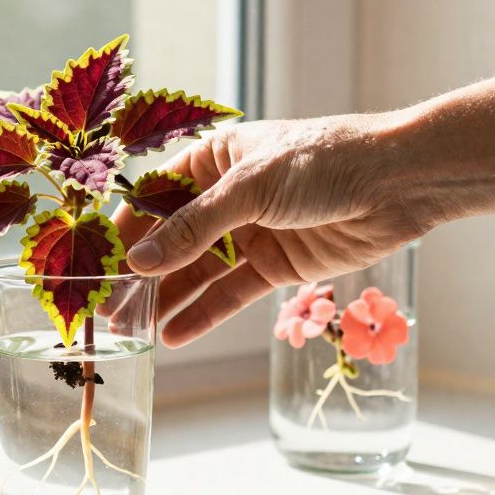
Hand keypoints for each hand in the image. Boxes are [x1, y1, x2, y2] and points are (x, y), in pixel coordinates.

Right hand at [114, 112, 431, 347]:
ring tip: (133, 330)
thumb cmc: (323, 160)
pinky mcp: (276, 266)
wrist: (400, 183)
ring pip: (197, 272)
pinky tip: (175, 335)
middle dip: (141, 274)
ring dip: (167, 299)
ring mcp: (250, 232)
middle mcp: (226, 196)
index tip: (94, 263)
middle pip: (171, 240)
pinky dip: (204, 314)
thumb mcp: (249, 188)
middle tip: (109, 310)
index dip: (124, 230)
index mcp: (212, 159)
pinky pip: (231, 294)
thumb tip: (139, 262)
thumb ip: (193, 228)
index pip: (153, 197)